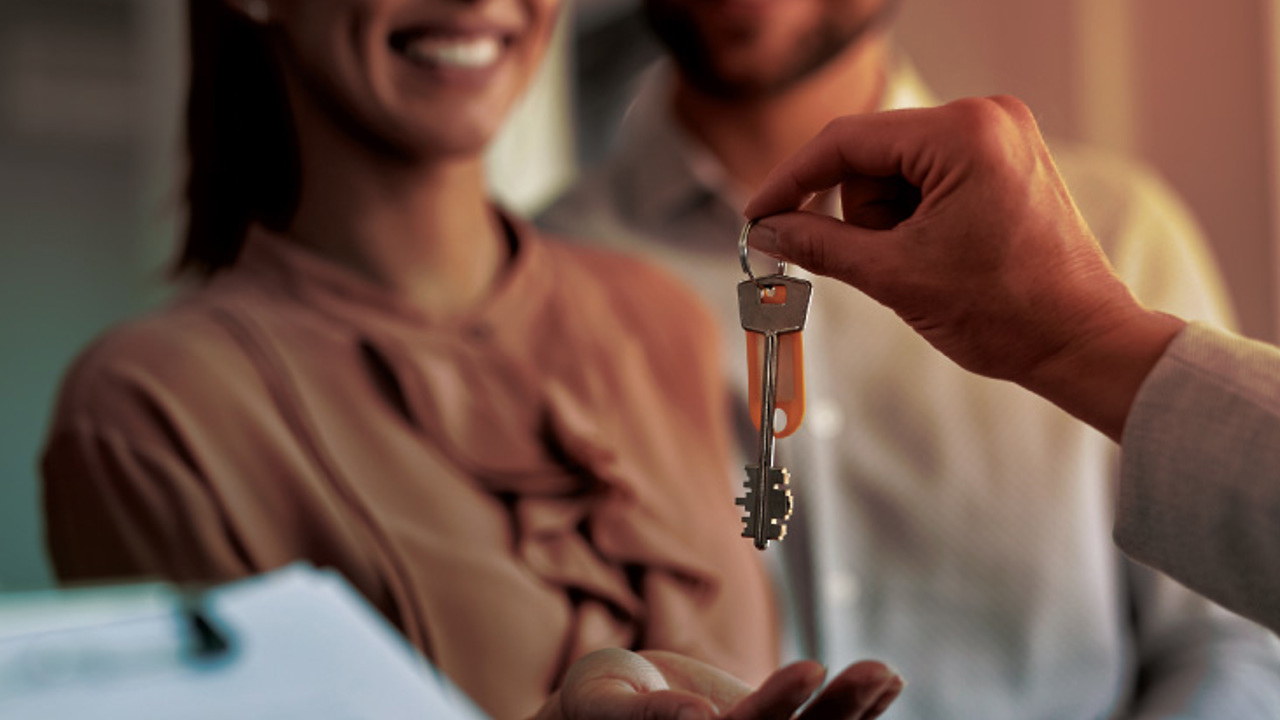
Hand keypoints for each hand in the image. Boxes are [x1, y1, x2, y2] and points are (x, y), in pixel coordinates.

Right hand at [533, 648, 901, 719]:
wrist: (607, 709)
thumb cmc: (594, 707)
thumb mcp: (606, 707)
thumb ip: (650, 716)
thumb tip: (702, 719)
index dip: (778, 707)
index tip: (810, 669)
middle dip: (837, 709)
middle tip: (872, 669)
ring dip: (854, 705)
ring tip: (885, 669)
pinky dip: (858, 706)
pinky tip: (890, 681)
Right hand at [742, 96, 1184, 439]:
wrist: (1080, 341)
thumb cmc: (1008, 312)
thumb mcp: (894, 276)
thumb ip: (819, 245)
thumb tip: (768, 232)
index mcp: (963, 134)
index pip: (846, 142)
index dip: (790, 182)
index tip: (758, 216)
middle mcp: (986, 118)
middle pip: (872, 156)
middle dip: (863, 215)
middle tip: (888, 263)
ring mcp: (1000, 136)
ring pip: (896, 170)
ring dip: (890, 221)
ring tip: (928, 265)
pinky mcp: (1006, 159)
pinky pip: (929, 177)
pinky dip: (915, 217)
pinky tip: (940, 254)